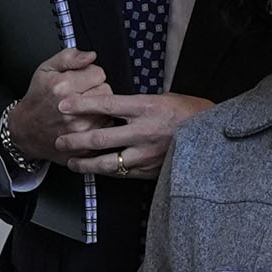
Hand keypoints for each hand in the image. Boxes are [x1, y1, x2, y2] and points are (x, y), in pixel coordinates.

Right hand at [0, 48, 109, 168]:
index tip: (81, 81)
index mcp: (63, 87)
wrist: (26, 130)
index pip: (99, 73)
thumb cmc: (37, 99)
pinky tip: (85, 122)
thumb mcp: (46, 70)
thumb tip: (91, 55)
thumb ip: (69, 57)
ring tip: (83, 109)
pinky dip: (99, 124)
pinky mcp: (85, 143)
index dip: (91, 75)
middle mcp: (73, 109)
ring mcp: (80, 129)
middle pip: (106, 91)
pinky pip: (106, 128)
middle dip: (96, 90)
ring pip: (108, 110)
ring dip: (99, 108)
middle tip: (82, 95)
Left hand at [54, 87, 209, 178]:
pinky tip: (95, 171)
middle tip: (59, 140)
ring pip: (107, 162)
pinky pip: (122, 173)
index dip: (81, 105)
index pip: (106, 104)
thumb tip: (111, 105)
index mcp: (146, 107)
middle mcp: (143, 132)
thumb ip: (135, 104)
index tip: (63, 105)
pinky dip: (105, 172)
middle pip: (100, 137)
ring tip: (71, 162)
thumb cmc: (189, 113)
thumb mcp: (162, 98)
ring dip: (85, 163)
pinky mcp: (149, 170)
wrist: (212, 137)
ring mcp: (146, 154)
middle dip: (75, 139)